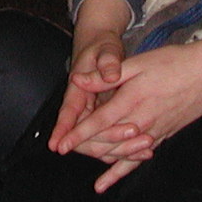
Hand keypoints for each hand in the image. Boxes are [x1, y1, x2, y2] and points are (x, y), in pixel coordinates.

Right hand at [50, 0, 133, 153]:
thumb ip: (107, 61)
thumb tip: (110, 74)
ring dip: (118, 148)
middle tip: (130, 135)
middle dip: (105, 140)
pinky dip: (123, 150)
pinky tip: (141, 154)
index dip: (62, 129)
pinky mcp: (104, 120)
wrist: (102, 47)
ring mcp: (92, 115)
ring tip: (144, 147)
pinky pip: (109, 141)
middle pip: (83, 134)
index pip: (67, 112)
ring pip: (97, 141)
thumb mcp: (105, 49)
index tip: (57, 145)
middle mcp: (83, 106)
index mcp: (78, 89)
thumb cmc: (101, 47)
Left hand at [57, 30, 201, 192]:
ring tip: (79, 157)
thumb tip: (78, 80)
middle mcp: (141, 122)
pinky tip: (105, 184)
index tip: (60, 145)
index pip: (98, 123)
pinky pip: (136, 159)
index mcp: (132, 101)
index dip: (77, 134)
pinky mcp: (162, 137)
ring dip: (98, 156)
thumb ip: (106, 76)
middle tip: (62, 147)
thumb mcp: (137, 63)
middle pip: (106, 142)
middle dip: (83, 146)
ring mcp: (153, 133)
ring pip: (119, 153)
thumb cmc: (174, 63)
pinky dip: (119, 171)